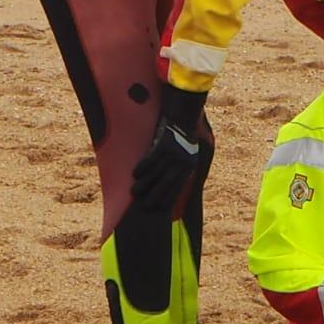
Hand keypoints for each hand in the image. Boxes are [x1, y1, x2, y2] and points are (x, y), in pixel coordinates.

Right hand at [128, 84, 207, 211]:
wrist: (183, 114)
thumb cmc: (183, 134)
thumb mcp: (188, 152)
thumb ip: (182, 166)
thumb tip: (172, 179)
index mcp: (189, 166)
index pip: (178, 187)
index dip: (168, 198)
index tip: (158, 208)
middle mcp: (182, 162)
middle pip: (166, 183)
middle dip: (155, 196)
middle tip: (144, 206)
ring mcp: (173, 154)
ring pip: (156, 173)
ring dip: (145, 184)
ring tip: (134, 192)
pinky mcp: (164, 145)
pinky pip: (151, 159)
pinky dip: (142, 167)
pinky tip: (134, 174)